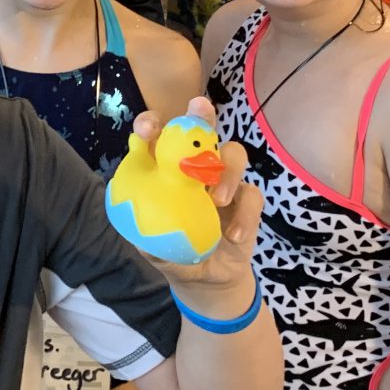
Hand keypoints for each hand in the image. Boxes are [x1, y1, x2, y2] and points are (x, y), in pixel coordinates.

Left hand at [131, 97, 262, 296]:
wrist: (207, 280)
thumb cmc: (174, 253)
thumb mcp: (154, 249)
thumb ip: (147, 237)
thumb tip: (137, 225)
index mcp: (165, 170)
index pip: (156, 137)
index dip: (150, 125)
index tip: (147, 130)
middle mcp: (195, 166)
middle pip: (200, 128)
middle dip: (201, 114)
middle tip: (199, 109)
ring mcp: (224, 179)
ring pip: (233, 153)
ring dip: (226, 171)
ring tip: (217, 201)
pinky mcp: (247, 199)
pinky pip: (252, 194)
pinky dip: (244, 213)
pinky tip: (233, 235)